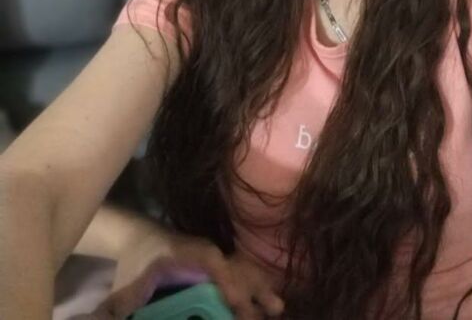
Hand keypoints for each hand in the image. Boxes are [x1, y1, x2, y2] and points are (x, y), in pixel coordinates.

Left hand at [88, 223, 285, 319]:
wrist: (135, 236)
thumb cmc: (132, 263)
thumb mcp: (124, 289)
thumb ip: (118, 310)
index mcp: (185, 255)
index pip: (211, 263)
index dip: (226, 281)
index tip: (239, 304)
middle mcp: (204, 251)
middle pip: (234, 266)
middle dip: (253, 289)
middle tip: (273, 311)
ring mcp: (212, 254)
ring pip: (241, 268)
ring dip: (259, 287)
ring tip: (278, 306)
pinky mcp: (215, 261)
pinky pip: (239, 270)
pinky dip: (253, 284)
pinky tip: (268, 300)